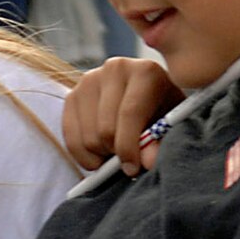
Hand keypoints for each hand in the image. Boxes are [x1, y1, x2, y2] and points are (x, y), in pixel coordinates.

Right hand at [61, 55, 180, 176]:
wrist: (146, 92)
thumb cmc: (162, 108)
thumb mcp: (169, 123)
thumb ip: (159, 142)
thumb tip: (146, 162)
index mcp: (145, 72)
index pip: (129, 113)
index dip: (129, 147)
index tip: (132, 169)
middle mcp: (114, 69)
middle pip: (105, 128)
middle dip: (115, 153)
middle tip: (126, 160)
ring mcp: (89, 80)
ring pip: (87, 136)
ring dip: (100, 154)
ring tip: (115, 152)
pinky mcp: (72, 95)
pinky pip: (69, 136)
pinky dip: (82, 154)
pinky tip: (98, 155)